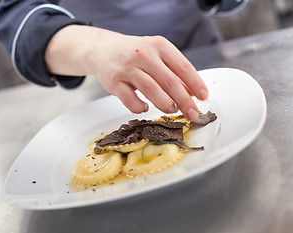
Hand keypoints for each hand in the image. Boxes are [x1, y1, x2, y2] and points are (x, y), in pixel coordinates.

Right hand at [45, 26, 207, 120]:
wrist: (102, 49)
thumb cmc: (134, 53)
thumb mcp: (156, 54)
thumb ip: (173, 71)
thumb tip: (192, 93)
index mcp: (159, 45)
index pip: (183, 66)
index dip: (195, 84)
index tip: (203, 97)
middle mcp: (144, 54)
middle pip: (170, 81)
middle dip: (185, 101)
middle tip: (193, 113)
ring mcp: (127, 67)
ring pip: (151, 89)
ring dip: (164, 103)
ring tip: (171, 110)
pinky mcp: (113, 81)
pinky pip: (129, 99)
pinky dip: (140, 107)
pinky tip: (145, 107)